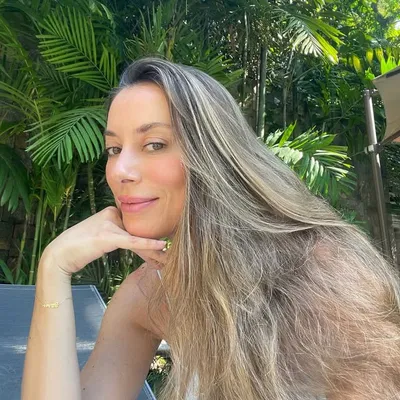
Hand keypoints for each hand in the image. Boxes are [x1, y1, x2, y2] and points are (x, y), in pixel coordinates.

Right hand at [41, 206, 166, 275]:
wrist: (59, 255)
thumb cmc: (79, 248)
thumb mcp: (102, 237)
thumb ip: (117, 234)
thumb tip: (135, 241)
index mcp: (112, 212)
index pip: (136, 227)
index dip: (150, 242)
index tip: (162, 251)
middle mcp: (112, 214)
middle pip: (139, 232)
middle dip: (154, 247)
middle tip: (169, 257)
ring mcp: (110, 224)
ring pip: (138, 238)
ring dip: (154, 251)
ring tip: (168, 260)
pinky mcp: (108, 236)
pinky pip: (132, 241)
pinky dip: (148, 244)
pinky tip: (161, 246)